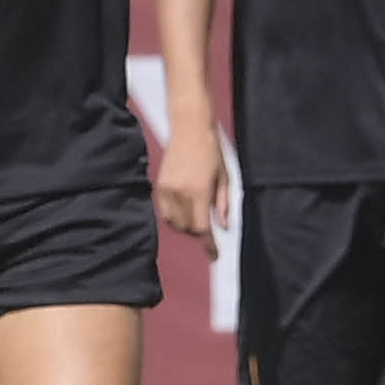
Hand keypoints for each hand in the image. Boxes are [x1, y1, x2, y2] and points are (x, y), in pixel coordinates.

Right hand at [155, 118, 229, 243]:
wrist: (190, 129)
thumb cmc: (212, 151)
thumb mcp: (225, 178)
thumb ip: (223, 205)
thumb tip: (222, 227)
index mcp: (199, 192)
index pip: (202, 228)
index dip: (208, 245)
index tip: (214, 255)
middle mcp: (181, 193)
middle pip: (187, 228)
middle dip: (198, 235)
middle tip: (209, 233)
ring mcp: (167, 189)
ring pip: (174, 223)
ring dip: (186, 227)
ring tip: (196, 220)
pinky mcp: (159, 185)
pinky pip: (164, 212)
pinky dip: (174, 218)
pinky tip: (184, 213)